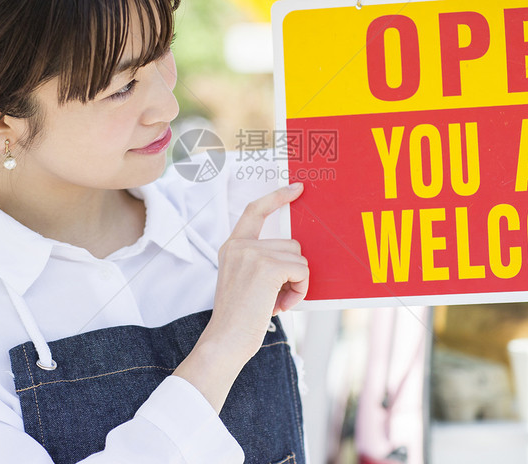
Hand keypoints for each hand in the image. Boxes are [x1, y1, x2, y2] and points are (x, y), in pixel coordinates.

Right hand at [206, 182, 308, 360]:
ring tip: (276, 303)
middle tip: (276, 297)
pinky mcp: (268, 267)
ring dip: (297, 284)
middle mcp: (240, 245)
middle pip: (291, 243)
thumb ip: (262, 261)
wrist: (225, 340)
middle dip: (292, 271)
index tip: (296, 188)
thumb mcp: (245, 280)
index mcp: (232, 246)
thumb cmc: (239, 319)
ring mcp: (253, 254)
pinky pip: (302, 271)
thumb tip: (296, 254)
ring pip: (299, 258)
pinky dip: (300, 290)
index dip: (276, 197)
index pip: (254, 210)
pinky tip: (281, 306)